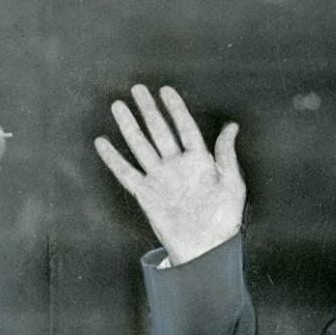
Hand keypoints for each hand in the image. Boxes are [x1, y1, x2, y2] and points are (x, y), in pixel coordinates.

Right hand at [95, 85, 244, 265]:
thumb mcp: (231, 182)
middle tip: (137, 89)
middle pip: (159, 131)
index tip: (165, 90)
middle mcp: (176, 165)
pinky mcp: (145, 194)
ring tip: (118, 106)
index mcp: (199, 159)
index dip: (175, 108)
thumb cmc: (224, 215)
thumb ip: (226, 154)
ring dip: (129, 126)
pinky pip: (126, 173)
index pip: (185, 127)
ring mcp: (159, 178)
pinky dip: (114, 158)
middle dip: (148, 110)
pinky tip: (103, 142)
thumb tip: (232, 126)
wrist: (206, 246)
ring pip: (141, 146)